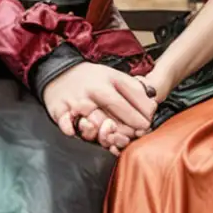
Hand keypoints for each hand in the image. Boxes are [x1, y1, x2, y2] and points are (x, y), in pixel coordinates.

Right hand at [42, 63, 156, 142]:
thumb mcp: (115, 76)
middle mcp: (92, 91)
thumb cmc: (92, 79)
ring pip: (92, 124)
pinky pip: (66, 124)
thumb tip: (153, 107)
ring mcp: (76, 102)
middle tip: (134, 136)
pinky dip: (71, 129)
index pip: (128, 101)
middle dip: (126, 130)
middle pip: (112, 115)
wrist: (59, 72)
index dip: (139, 117)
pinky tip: (79, 133)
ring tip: (115, 140)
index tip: (147, 125)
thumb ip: (135, 90)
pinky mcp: (60, 111)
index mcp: (108, 81)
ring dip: (105, 136)